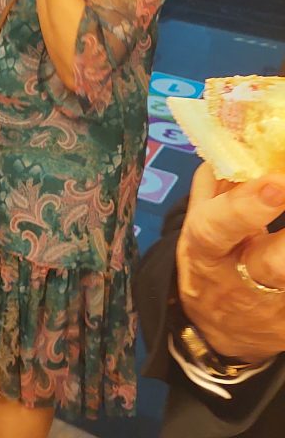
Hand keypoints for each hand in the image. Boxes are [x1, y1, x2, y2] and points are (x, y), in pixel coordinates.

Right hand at [176, 163, 284, 359]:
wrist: (221, 332)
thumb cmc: (211, 265)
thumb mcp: (198, 227)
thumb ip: (214, 186)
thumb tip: (234, 143)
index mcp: (206, 251)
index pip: (219, 228)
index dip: (246, 205)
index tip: (277, 180)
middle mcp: (242, 281)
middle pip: (274, 264)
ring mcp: (276, 307)